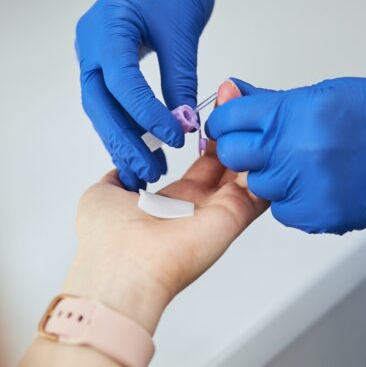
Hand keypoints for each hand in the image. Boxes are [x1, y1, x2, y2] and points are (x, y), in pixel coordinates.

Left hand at [63, 85, 265, 332]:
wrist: (123, 267)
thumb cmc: (106, 240)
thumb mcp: (101, 195)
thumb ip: (117, 178)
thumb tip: (121, 170)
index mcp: (167, 205)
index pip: (198, 169)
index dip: (207, 139)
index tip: (211, 114)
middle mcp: (195, 210)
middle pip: (225, 166)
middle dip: (231, 132)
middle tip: (234, 99)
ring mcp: (217, 214)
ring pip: (243, 172)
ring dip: (248, 140)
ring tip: (249, 104)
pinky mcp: (234, 217)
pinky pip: (258, 188)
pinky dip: (264, 160)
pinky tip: (262, 130)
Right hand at [76, 0, 232, 191]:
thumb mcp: (182, 32)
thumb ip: (180, 80)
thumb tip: (184, 124)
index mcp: (106, 30)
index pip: (122, 85)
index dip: (147, 117)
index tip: (174, 139)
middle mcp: (91, 44)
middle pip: (100, 105)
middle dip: (124, 141)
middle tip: (149, 172)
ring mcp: (95, 54)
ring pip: (103, 107)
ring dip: (124, 140)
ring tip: (146, 170)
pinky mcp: (107, 62)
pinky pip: (112, 100)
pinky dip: (128, 124)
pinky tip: (143, 147)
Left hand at [205, 77, 365, 233]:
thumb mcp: (323, 94)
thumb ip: (272, 102)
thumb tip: (234, 94)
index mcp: (294, 115)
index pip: (231, 119)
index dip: (226, 120)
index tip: (229, 124)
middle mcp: (296, 152)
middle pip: (235, 156)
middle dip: (242, 150)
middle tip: (262, 145)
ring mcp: (307, 188)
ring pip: (259, 186)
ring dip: (272, 176)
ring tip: (303, 162)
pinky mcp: (320, 215)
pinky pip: (285, 210)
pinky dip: (294, 199)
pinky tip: (318, 183)